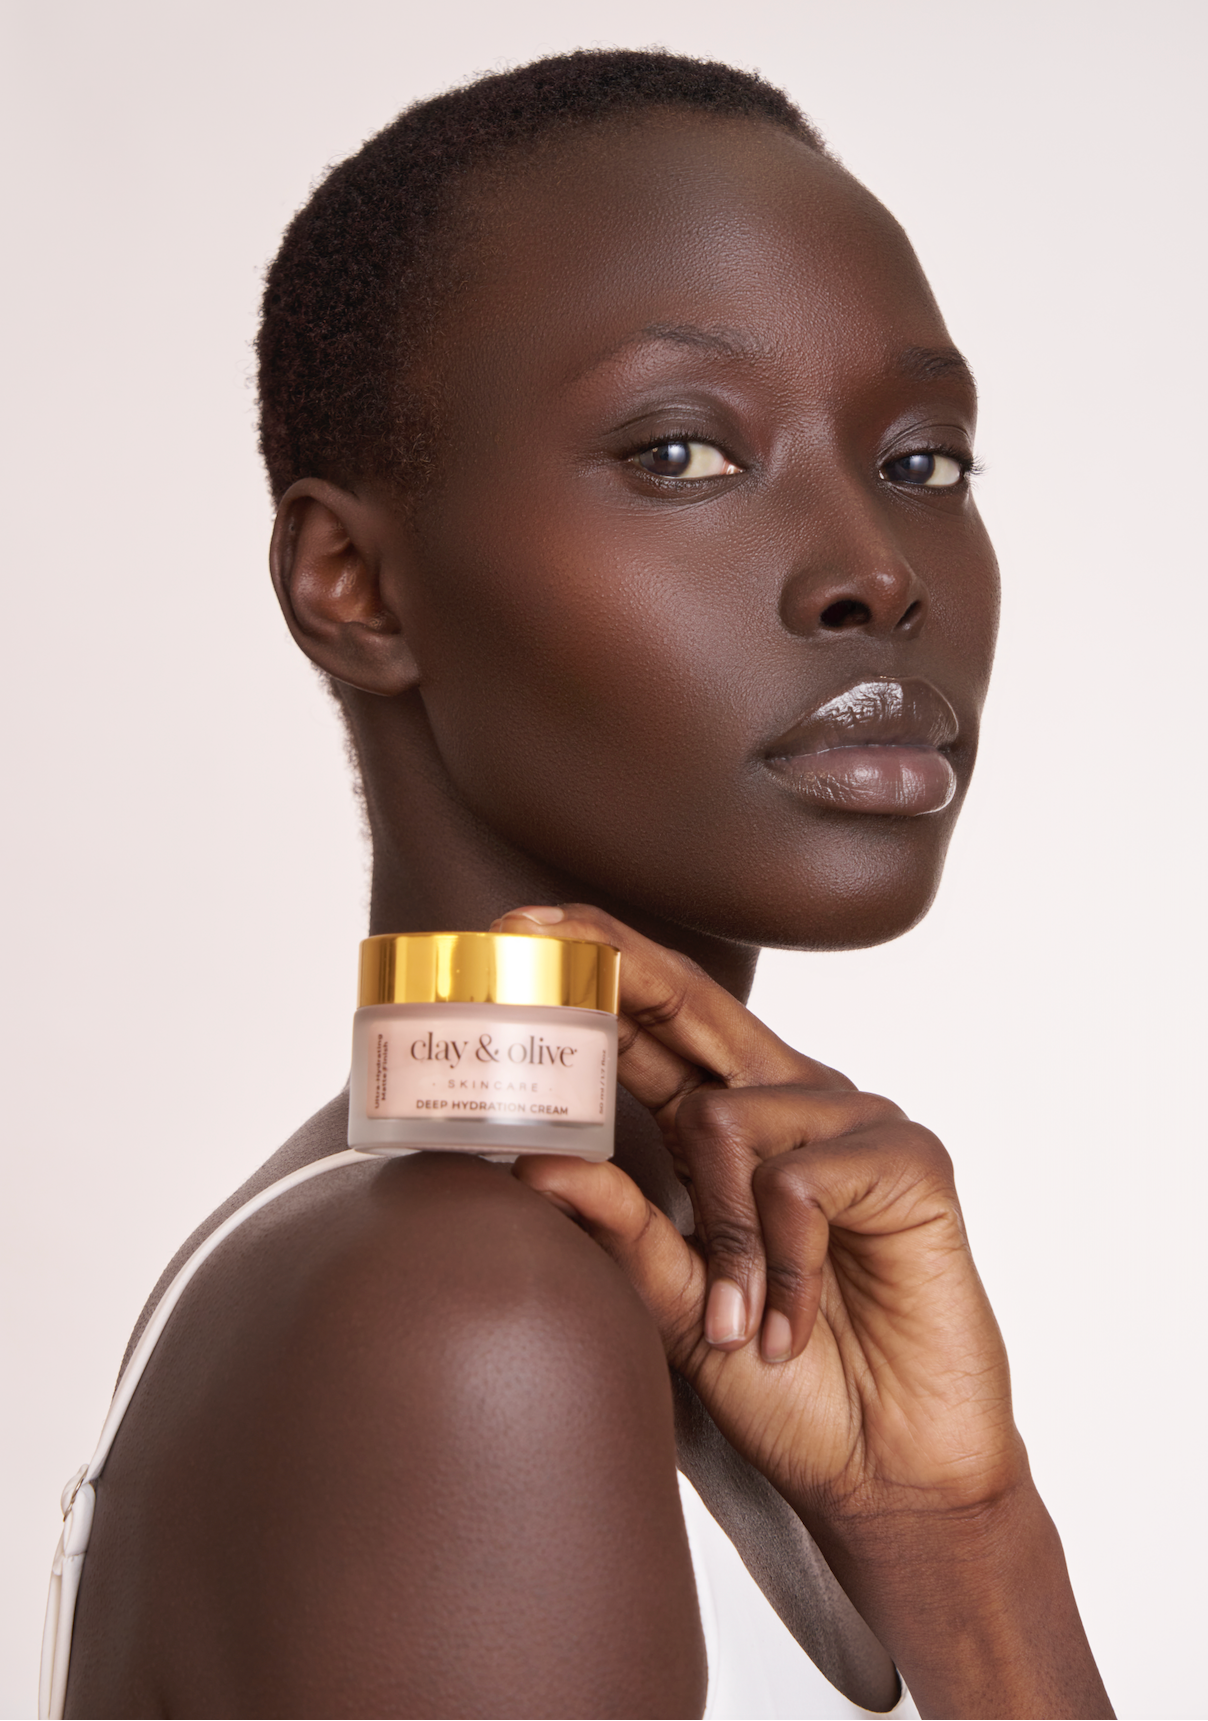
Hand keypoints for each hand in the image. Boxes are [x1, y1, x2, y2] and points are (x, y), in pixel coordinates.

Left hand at [497, 904, 1023, 1527]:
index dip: (597, 968)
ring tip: (745, 1318)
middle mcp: (794, 1100)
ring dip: (722, 1238)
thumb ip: (618, 1227)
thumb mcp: (676, 1301)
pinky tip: (797, 1320)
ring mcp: (857, 1120)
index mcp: (734, 1123)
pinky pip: (798, 1181)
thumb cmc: (786, 1382)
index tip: (518, 931)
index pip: (657, 1025)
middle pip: (695, 1004)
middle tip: (535, 933)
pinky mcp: (910, 1159)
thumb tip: (530, 1163)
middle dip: (614, 964)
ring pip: (728, 1117)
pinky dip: (784, 1264)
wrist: (886, 1471)